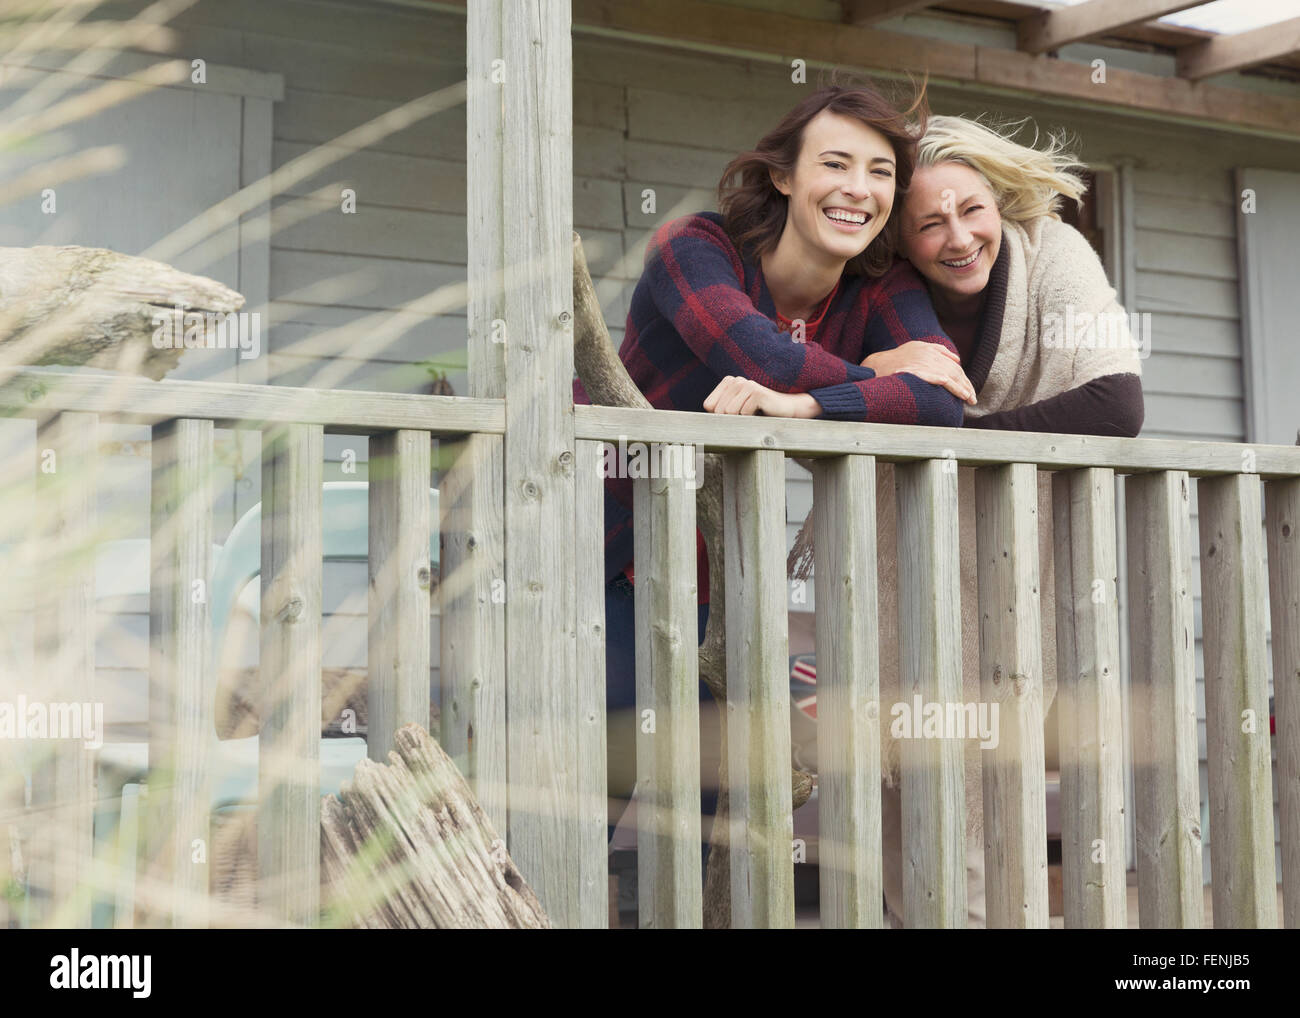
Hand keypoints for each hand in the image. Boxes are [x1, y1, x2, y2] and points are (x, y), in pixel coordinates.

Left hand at [703, 376, 818, 417]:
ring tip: (753, 414)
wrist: (786, 410)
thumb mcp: (736, 411)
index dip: (720, 416)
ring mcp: (747, 384)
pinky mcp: (757, 392)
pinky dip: (752, 419)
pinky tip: (761, 412)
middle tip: (747, 415)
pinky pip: (743, 414)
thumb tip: (703, 424)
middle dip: (732, 419)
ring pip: (729, 413)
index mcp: (728, 382)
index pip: (709, 406)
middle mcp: (736, 380)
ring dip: (742, 420)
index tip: (735, 415)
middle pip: (718, 410)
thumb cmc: (759, 413)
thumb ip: (719, 412)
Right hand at [863, 341, 976, 403]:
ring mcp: (924, 362)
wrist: (872, 368)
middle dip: (965, 384)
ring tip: (970, 399)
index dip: (961, 377)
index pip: (951, 364)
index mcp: (926, 348)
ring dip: (964, 388)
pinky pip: (944, 380)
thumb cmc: (890, 363)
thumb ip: (935, 351)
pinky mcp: (921, 372)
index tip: (967, 388)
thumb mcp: (912, 349)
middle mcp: (927, 353)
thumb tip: (956, 359)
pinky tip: (963, 395)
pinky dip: (956, 388)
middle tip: (972, 397)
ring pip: (952, 375)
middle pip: (954, 369)